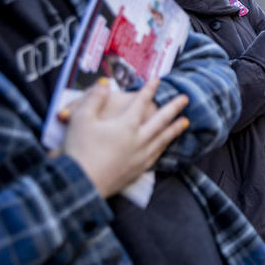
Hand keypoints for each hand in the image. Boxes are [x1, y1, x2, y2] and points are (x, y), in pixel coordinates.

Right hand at [62, 78, 189, 197]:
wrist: (80, 184)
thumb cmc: (78, 150)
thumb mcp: (80, 118)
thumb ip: (94, 98)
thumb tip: (104, 83)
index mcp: (126, 125)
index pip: (141, 103)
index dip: (149, 90)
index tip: (158, 80)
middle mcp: (139, 140)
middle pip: (161, 120)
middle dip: (173, 107)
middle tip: (186, 99)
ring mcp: (140, 157)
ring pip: (163, 139)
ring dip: (175, 129)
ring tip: (186, 122)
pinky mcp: (137, 171)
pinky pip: (157, 156)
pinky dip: (164, 147)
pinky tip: (166, 146)